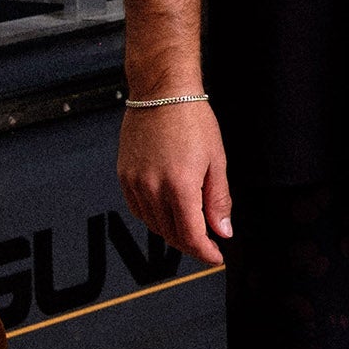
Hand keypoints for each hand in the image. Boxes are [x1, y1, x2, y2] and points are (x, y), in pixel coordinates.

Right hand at [118, 99, 231, 266]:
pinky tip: (167, 213)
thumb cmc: (191, 119)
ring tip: (190, 228)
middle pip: (171, 234)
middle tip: (207, 243)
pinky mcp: (125, 175)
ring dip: (172, 232)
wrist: (162, 92)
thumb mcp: (216, 161)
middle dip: (191, 244)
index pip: (191, 235)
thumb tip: (223, 230)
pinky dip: (153, 218)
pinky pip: (138, 209)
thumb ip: (218, 200)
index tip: (216, 256)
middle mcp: (153, 187)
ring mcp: (135, 182)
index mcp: (180, 185)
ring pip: (153, 225)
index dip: (205, 252)